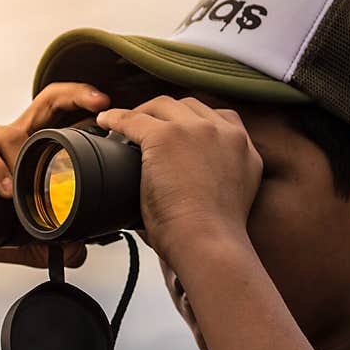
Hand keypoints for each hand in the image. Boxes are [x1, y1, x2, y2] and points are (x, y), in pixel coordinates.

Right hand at [0, 82, 110, 268]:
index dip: (85, 103)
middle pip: (46, 101)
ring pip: (9, 133)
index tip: (108, 105)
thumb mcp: (25, 239)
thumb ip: (54, 244)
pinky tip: (3, 189)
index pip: (61, 115)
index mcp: (30, 149)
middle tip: (99, 104)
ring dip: (20, 159)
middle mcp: (10, 135)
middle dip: (75, 95)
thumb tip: (79, 251)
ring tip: (22, 190)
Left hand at [96, 96, 262, 265]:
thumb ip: (213, 178)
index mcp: (244, 148)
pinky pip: (133, 119)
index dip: (192, 121)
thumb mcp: (226, 197)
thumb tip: (181, 185)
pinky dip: (116, 119)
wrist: (208, 243)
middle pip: (189, 106)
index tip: (176, 131)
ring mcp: (197, 130)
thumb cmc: (210, 236)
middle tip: (144, 127)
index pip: (218, 118)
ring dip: (142, 113)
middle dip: (165, 113)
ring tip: (123, 127)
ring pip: (162, 106)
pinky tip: (105, 123)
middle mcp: (226, 132)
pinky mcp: (166, 136)